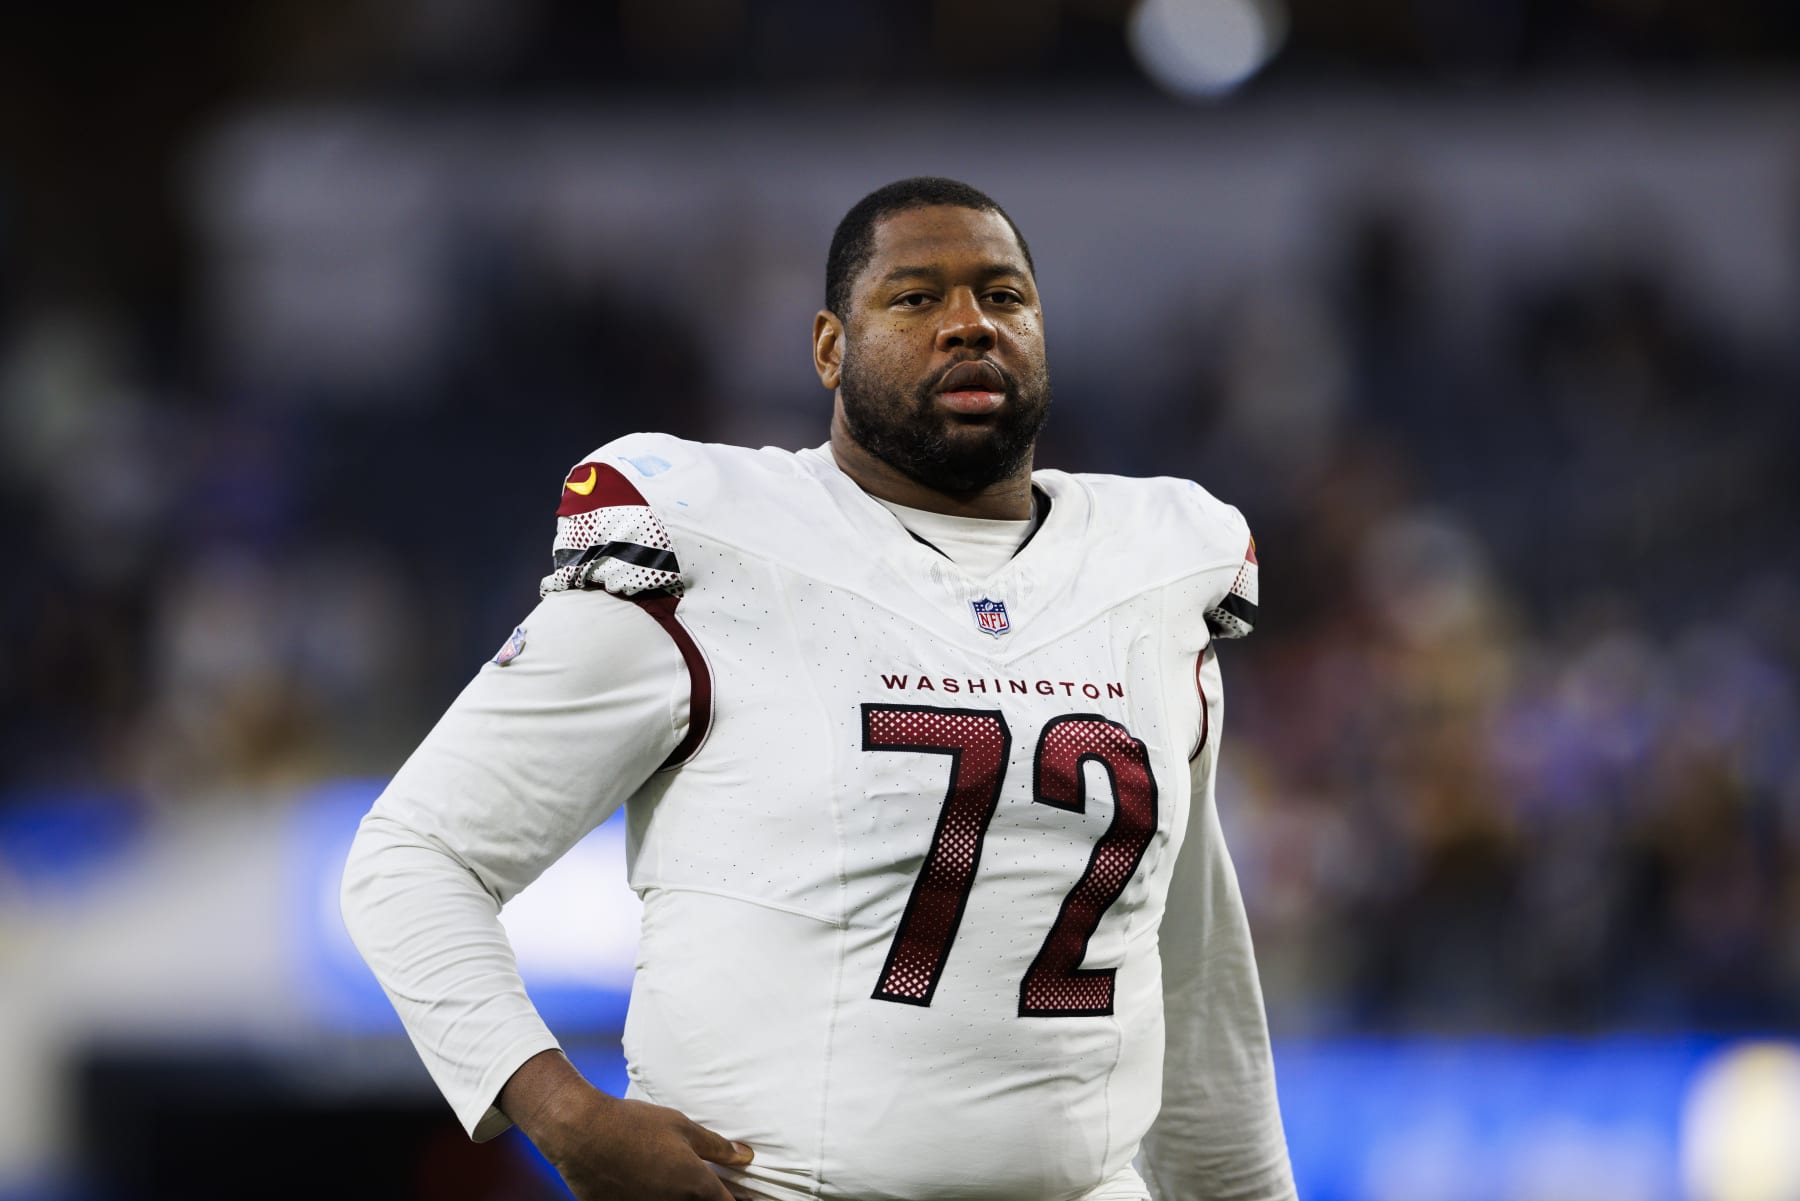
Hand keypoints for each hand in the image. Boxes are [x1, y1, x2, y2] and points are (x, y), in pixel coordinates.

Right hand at [500, 1050, 754, 1200]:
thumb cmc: (634, 1125)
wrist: (583, 1133)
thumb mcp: (683, 1127)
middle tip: (708, 1188)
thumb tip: (746, 1156)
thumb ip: (717, 1146)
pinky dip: (655, 1199)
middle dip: (709, 1199)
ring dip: (683, 1199)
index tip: (741, 1195)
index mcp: (697, 1187)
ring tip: (677, 1184)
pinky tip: (652, 1187)